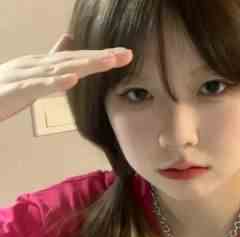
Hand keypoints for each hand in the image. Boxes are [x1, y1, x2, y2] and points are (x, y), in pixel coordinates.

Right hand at [0, 34, 132, 121]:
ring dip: (86, 65)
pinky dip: (56, 83)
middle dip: (102, 57)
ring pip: (61, 69)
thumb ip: (51, 59)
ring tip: (108, 62)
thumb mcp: (33, 72)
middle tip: (126, 55)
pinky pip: (39, 86)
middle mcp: (39, 65)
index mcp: (44, 64)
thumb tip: (68, 41)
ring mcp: (28, 75)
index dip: (101, 56)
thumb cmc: (5, 86)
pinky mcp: (17, 89)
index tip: (124, 55)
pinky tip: (72, 80)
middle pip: (75, 60)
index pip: (78, 58)